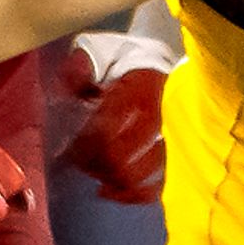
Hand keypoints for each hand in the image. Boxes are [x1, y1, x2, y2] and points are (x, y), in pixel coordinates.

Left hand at [50, 29, 172, 202]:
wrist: (163, 64)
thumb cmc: (124, 61)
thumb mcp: (100, 51)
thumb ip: (81, 65)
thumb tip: (72, 87)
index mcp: (136, 89)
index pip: (105, 126)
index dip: (81, 145)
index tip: (66, 150)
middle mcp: (156, 113)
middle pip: (119, 154)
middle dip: (92, 164)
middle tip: (78, 163)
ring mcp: (170, 134)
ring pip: (141, 171)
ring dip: (112, 179)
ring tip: (97, 178)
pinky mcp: (177, 151)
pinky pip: (162, 182)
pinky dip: (136, 194)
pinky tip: (114, 193)